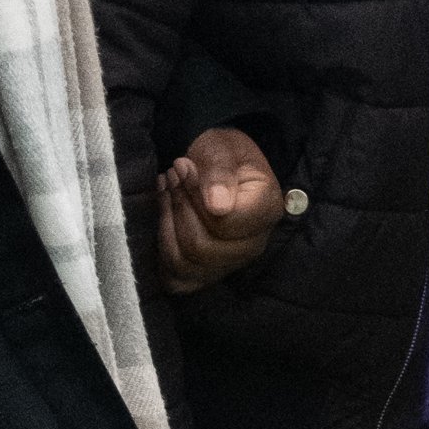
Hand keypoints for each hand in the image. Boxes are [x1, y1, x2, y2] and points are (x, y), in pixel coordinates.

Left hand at [155, 125, 286, 294]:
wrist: (221, 167)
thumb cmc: (224, 155)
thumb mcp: (223, 148)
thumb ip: (220, 172)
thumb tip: (217, 206)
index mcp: (266, 211)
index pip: (222, 223)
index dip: (193, 197)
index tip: (182, 167)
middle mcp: (253, 244)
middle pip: (201, 247)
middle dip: (176, 209)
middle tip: (170, 177)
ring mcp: (231, 263)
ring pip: (184, 264)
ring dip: (165, 225)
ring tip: (165, 193)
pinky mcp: (209, 273)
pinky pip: (177, 280)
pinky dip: (163, 253)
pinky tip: (165, 222)